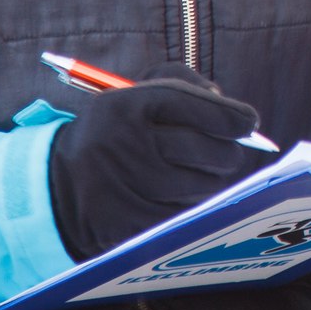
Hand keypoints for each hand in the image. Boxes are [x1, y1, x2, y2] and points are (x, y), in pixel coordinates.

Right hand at [44, 63, 264, 260]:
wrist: (61, 185)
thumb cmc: (116, 131)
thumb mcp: (133, 93)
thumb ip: (184, 83)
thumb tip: (231, 109)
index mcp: (125, 107)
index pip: (193, 105)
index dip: (230, 116)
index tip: (249, 122)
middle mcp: (126, 147)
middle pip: (208, 151)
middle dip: (228, 151)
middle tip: (228, 150)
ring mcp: (128, 190)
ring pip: (205, 187)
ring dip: (211, 179)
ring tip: (195, 171)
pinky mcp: (132, 226)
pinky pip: (187, 214)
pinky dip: (192, 204)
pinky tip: (177, 194)